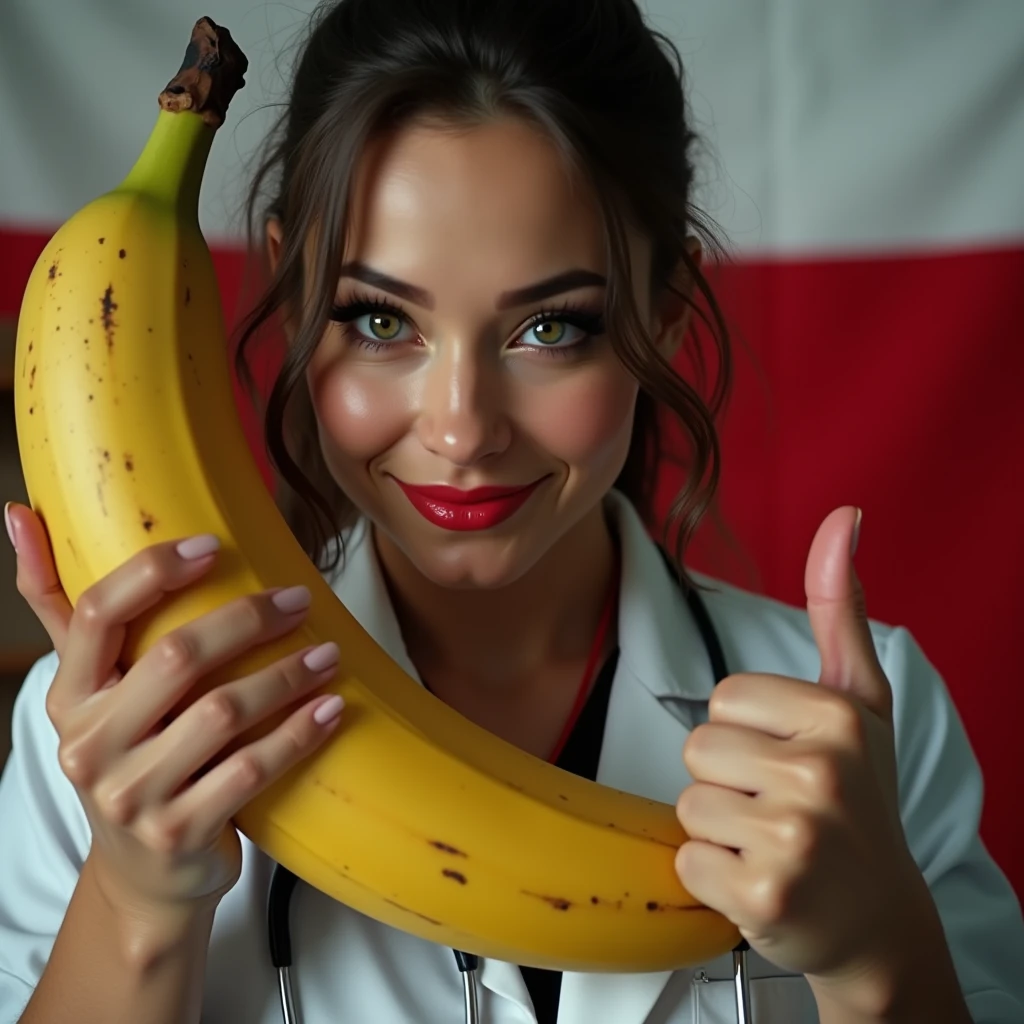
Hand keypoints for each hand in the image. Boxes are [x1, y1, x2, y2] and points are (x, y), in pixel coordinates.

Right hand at [8, 502, 343, 918]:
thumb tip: (19, 514)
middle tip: (300, 600)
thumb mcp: (90, 689)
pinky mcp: (179, 832)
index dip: (156, 570)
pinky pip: (251, 769)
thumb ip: (58, 605)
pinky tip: (331, 708)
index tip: (215, 545)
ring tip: (330, 654)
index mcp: (70, 696)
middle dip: (247, 620)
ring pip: (223, 713)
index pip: (98, 613)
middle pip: (177, 657)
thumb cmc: (130, 757)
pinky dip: (298, 734)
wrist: (148, 872)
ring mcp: (132, 795)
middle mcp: (91, 744)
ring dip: (286, 675)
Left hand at [674, 507, 935, 996]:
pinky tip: (760, 883)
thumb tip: (843, 515)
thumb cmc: (859, 798)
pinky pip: (687, 860)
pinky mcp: (764, 896)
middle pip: (698, 749)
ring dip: (718, 829)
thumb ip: (840, 607)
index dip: (746, 733)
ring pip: (687, 805)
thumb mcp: (859, 702)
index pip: (722, 699)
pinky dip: (712, 877)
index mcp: (836, 716)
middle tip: (778, 808)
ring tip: (769, 844)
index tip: (789, 761)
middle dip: (728, 780)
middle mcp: (821, 774)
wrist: (878, 917)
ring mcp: (794, 839)